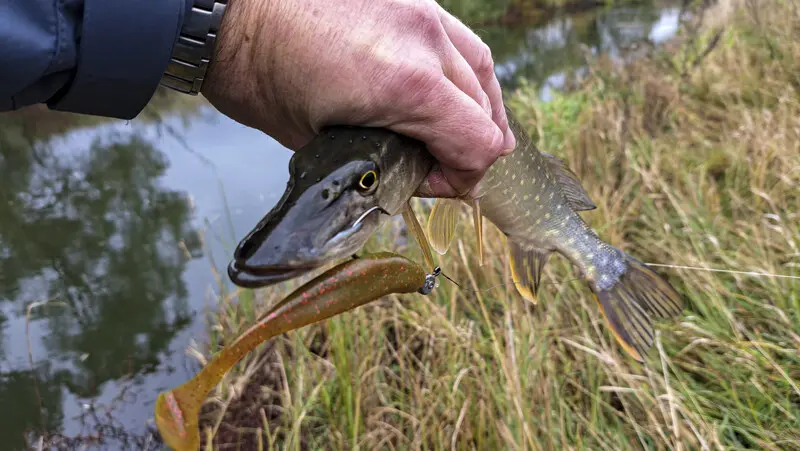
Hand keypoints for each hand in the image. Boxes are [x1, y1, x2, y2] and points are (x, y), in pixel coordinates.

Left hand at [202, 0, 515, 196]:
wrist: (230, 10)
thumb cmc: (260, 76)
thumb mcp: (322, 142)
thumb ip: (385, 159)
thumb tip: (418, 171)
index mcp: (407, 86)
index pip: (477, 143)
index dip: (463, 178)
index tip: (434, 186)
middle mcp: (427, 43)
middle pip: (484, 110)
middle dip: (466, 147)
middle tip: (434, 165)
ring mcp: (423, 12)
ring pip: (480, 69)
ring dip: (474, 107)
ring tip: (455, 129)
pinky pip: (457, 40)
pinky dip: (459, 71)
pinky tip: (445, 87)